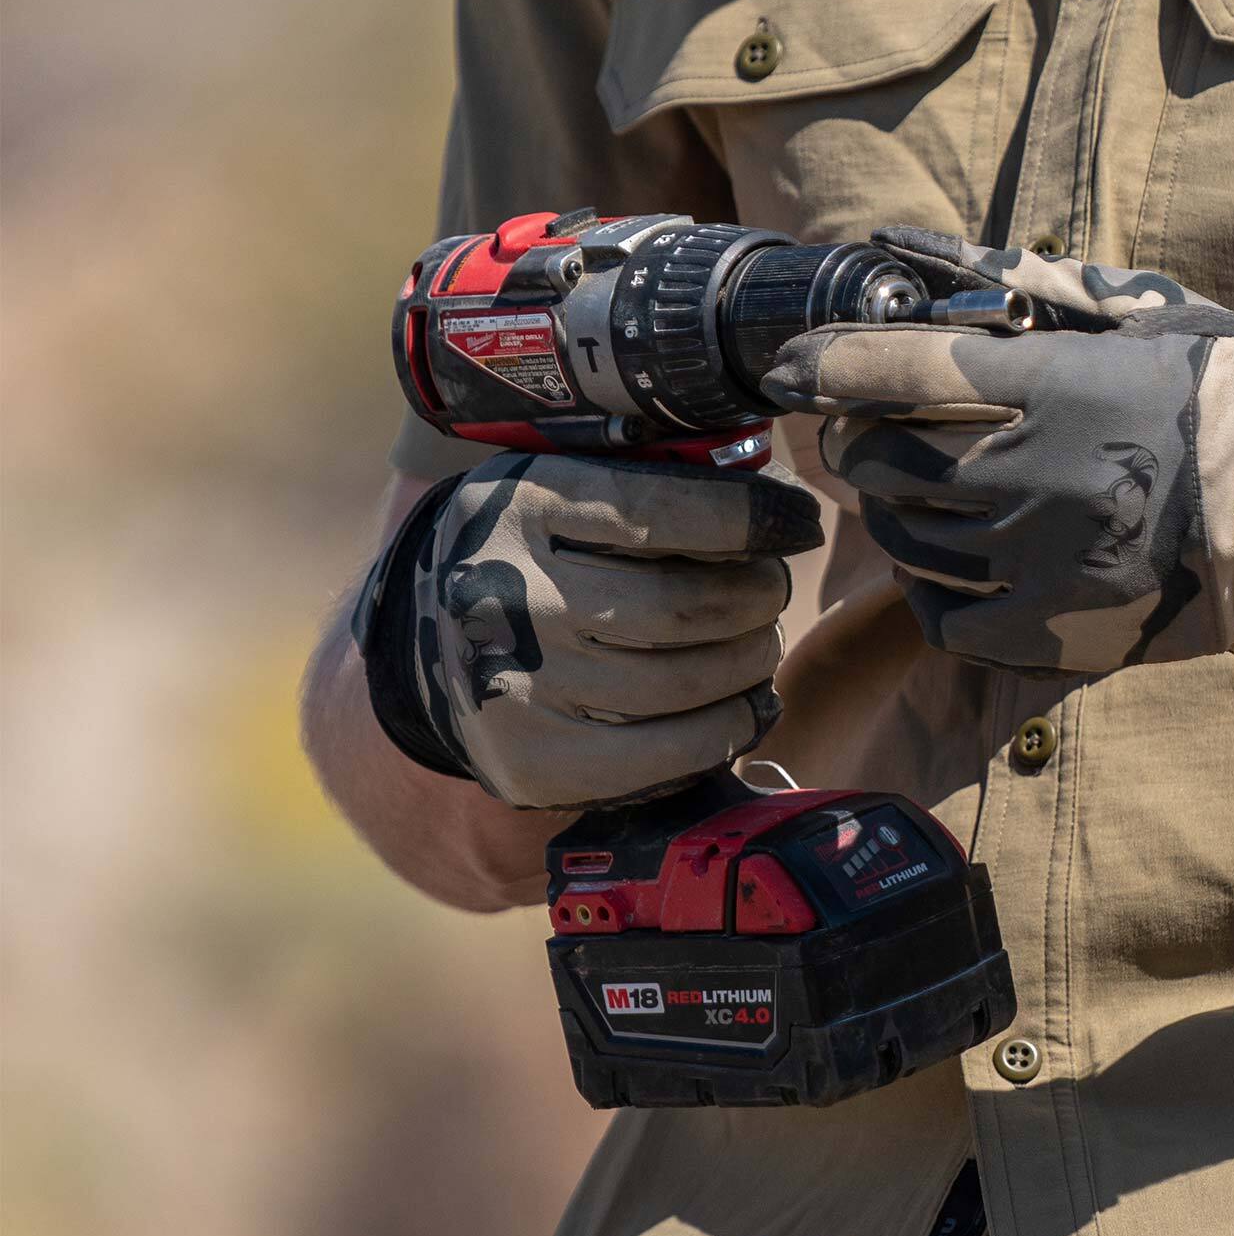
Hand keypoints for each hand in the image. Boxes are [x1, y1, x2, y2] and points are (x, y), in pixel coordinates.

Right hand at [352, 453, 822, 807]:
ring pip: (681, 682)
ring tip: (759, 641)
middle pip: (681, 605)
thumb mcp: (566, 483)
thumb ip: (652, 474)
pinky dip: (727, 728)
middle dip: (757, 596)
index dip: (751, 515)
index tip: (798, 521)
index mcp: (523, 504)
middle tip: (773, 589)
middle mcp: (508, 593)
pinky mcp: (532, 761)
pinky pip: (664, 754)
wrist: (433, 641)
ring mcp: (515, 685)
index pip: (658, 508)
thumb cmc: (537, 549)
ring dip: (750, 661)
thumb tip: (778, 490)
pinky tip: (746, 705)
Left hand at [760, 232, 1233, 676]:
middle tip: (859, 433)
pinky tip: (947, 568)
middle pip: (884, 463)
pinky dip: (931, 591)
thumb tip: (918, 247)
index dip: (826, 366)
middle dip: (856, 444)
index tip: (788, 368)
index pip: (897, 372)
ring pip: (909, 541)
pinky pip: (948, 619)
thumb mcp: (1135, 316)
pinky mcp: (1058, 631)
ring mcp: (1042, 561)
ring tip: (910, 497)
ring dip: (892, 515)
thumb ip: (1024, 286)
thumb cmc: (1226, 390)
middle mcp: (1033, 475)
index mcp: (1053, 386)